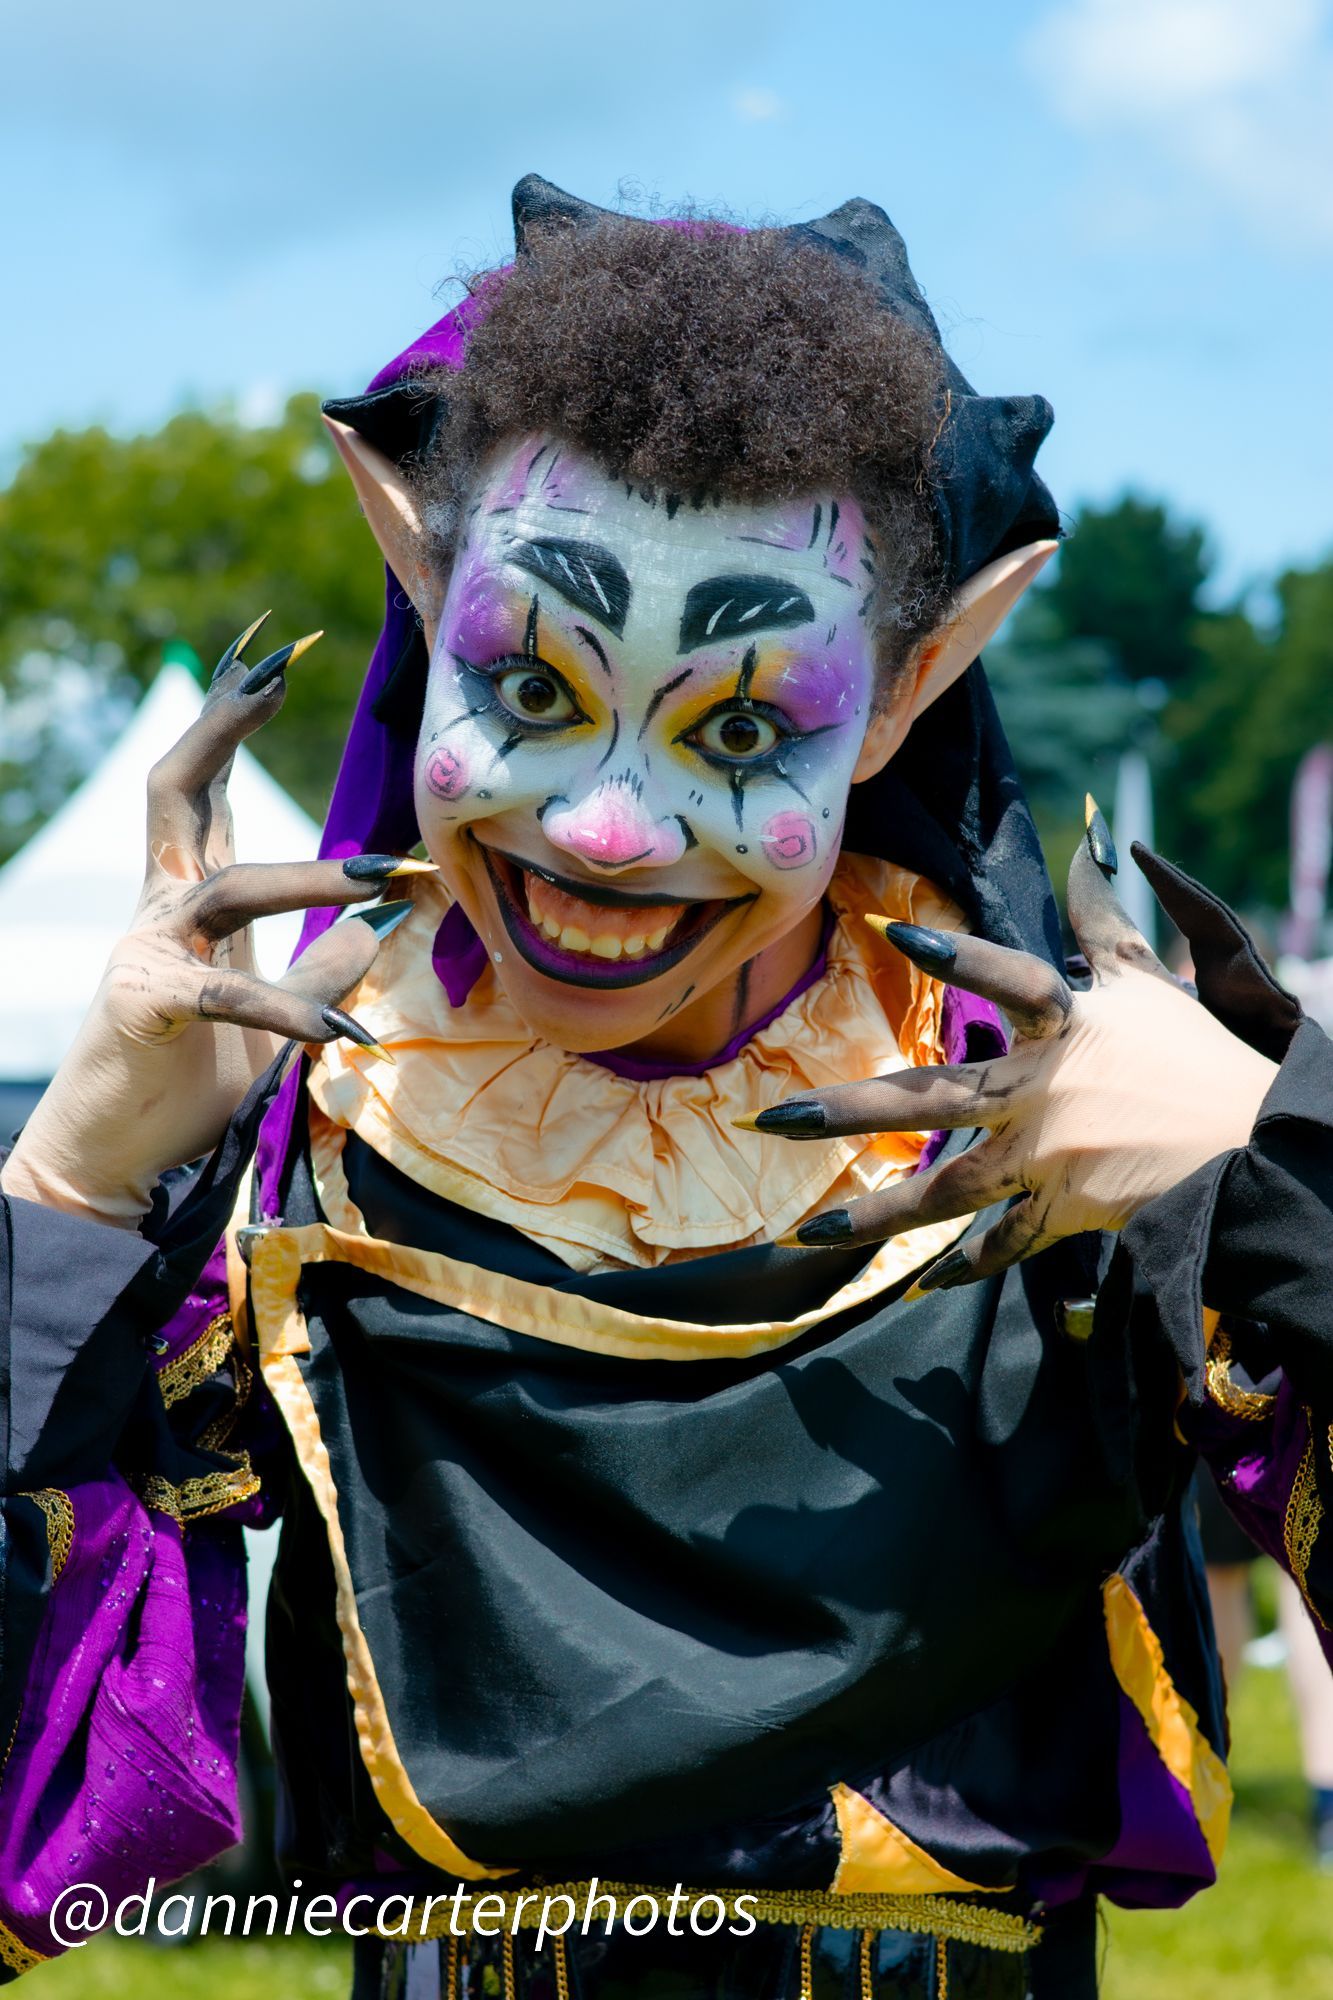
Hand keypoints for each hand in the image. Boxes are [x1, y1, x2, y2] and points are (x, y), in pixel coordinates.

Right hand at [1, 616, 422, 1226]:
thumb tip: (380, 925)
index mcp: (187, 901)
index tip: (279, 659)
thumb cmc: (187, 1083)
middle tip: (276, 665)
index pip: (207, 789)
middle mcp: (160, 910)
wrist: (110, 1160)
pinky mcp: (145, 1009)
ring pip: (228, 885)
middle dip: (223, 724)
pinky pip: (227, 997)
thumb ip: (319, 967)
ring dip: (313, 876)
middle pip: (180, 789)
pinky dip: (292, 1012)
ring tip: (389, 878)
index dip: (235, 721)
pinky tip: (344, 1033)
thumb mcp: (272, 1018)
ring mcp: (145, 953)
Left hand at [742, 807, 1279, 1286]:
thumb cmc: (1197, 1056)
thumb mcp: (1149, 980)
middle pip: (937, 1098)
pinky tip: (916, 1286)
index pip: (1012, 981)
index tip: (892, 936)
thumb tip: (1090, 836)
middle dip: (850, 1110)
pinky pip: (1005, 1244)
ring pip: (950, 1191)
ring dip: (880, 1216)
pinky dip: (966, 1268)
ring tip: (811, 1232)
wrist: (1254, 1150)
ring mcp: (1053, 1159)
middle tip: (773, 1119)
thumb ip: (1103, 916)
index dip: (960, 959)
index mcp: (1072, 1027)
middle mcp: (1049, 1092)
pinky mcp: (1066, 1212)